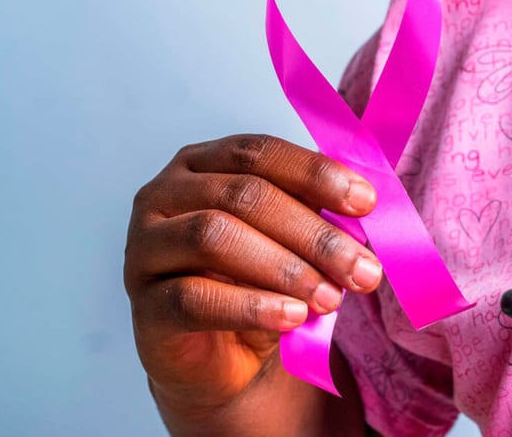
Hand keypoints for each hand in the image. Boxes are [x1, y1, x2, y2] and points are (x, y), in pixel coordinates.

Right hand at [124, 134, 381, 415]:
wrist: (221, 359)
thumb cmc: (257, 284)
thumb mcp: (291, 241)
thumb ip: (317, 214)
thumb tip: (368, 208)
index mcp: (203, 163)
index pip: (260, 152)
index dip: (316, 174)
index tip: (367, 203)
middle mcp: (164, 195)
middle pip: (244, 196)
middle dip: (313, 233)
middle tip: (364, 268)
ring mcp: (145, 247)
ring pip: (214, 236)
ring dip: (285, 267)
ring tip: (331, 298)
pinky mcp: (144, 304)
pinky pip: (194, 297)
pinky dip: (251, 305)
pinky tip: (293, 317)